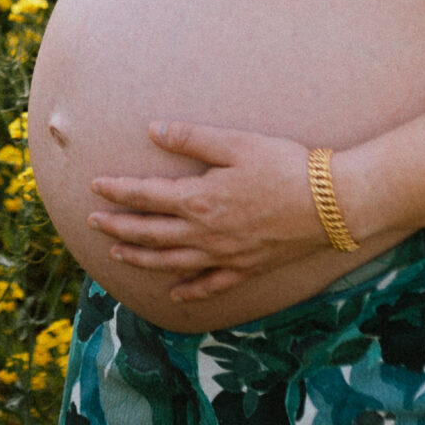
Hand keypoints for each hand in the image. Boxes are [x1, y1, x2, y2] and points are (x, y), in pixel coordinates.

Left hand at [86, 120, 331, 302]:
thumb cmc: (284, 166)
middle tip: (93, 222)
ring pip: (172, 262)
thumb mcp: (235, 143)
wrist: (331, 204)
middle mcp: (205, 233)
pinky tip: (175, 294)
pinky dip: (189, 290)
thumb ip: (190, 138)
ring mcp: (225, 255)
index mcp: (199, 200)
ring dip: (141, 257)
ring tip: (118, 253)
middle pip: (150, 233)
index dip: (117, 191)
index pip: (146, 196)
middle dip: (118, 226)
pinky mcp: (247, 268)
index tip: (95, 186)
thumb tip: (152, 129)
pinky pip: (211, 285)